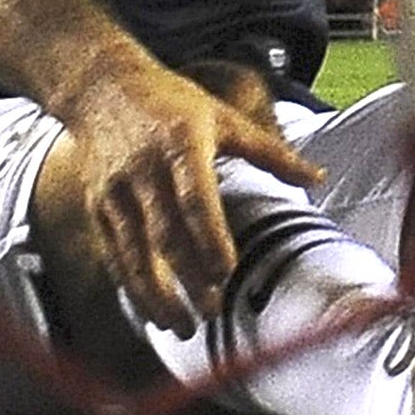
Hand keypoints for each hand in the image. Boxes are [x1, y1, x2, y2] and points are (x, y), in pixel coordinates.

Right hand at [62, 58, 322, 335]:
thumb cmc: (173, 103)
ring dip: (155, 295)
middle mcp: (145, 169)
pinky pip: (114, 252)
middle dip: (187, 279)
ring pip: (133, 252)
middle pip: (165, 234)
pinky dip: (131, 285)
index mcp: (182, 144)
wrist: (103, 87)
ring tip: (181, 327)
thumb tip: (318, 178)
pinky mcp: (97, 204)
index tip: (227, 275)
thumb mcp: (224, 118)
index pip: (195, 200)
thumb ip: (271, 152)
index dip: (210, 241)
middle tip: (212, 312)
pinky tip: (151, 310)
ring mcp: (116, 189)